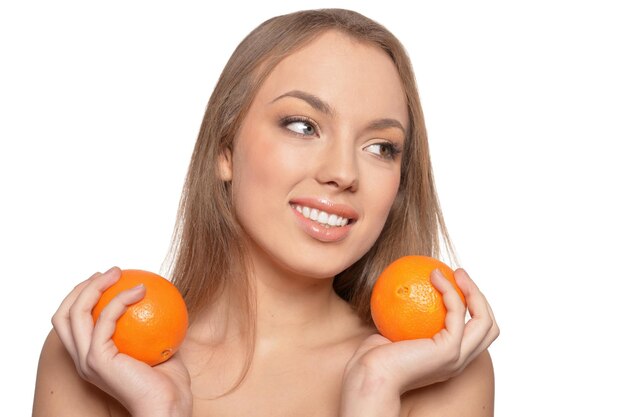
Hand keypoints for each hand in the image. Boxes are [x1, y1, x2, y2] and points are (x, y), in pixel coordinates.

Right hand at [52, 267, 191, 416]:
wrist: (169, 405)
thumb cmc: (169, 381)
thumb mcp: (159, 346)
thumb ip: (152, 326)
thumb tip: (160, 297)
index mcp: (91, 357)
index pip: (72, 323)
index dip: (82, 296)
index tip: (108, 279)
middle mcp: (82, 359)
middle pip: (64, 314)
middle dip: (81, 287)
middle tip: (111, 272)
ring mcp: (87, 359)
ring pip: (75, 312)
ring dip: (95, 286)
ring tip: (119, 272)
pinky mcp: (98, 359)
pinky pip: (105, 319)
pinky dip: (120, 299)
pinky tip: (141, 289)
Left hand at [342, 268, 498, 400]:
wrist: (369, 376)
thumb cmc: (372, 358)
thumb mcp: (393, 332)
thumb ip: (405, 318)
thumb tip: (404, 289)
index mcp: (449, 359)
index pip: (476, 333)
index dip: (472, 307)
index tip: (453, 283)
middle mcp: (459, 360)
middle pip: (488, 326)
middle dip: (479, 296)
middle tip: (458, 274)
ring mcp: (457, 357)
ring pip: (484, 320)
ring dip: (472, 290)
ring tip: (455, 272)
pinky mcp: (449, 350)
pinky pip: (457, 312)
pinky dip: (450, 290)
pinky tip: (434, 276)